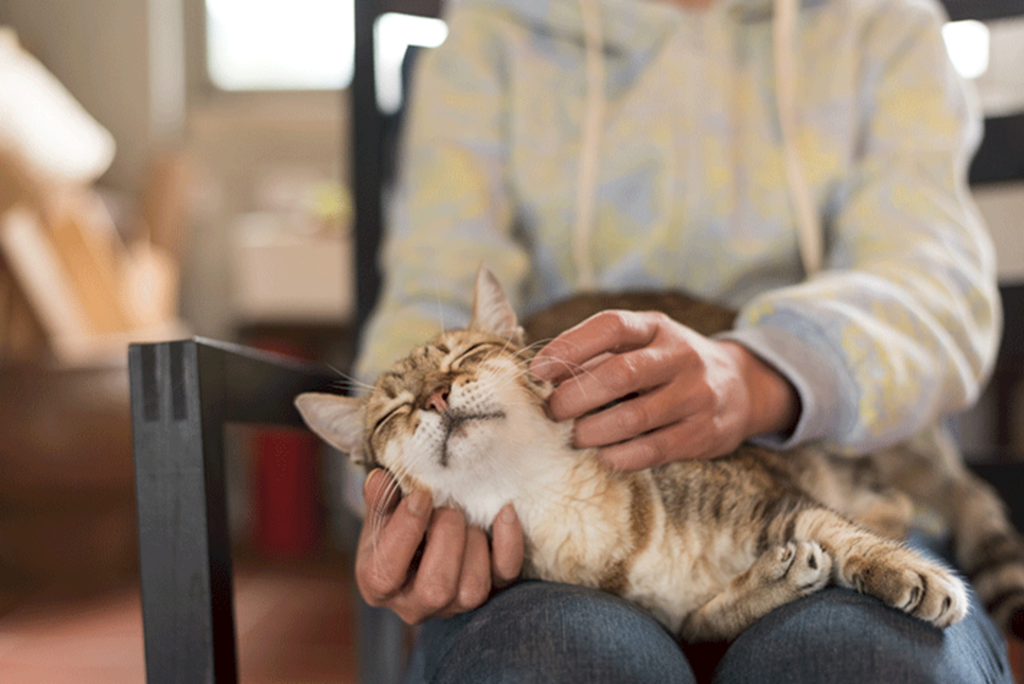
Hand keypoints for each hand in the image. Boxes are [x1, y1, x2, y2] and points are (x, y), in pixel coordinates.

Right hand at [355, 469, 522, 624]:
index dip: (405, 532)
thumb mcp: (383, 514)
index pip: (385, 573)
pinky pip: (505, 574)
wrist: (426, 538)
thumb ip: (380, 499)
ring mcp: (455, 603)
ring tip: (466, 517)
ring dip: (474, 543)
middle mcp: (415, 604)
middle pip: (435, 589)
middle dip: (446, 538)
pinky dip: (508, 542)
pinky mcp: (489, 592)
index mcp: (378, 584)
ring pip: (472, 589)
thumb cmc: (398, 528)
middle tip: (448, 509)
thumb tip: (379, 480)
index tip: (420, 497)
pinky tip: (504, 513)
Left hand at [529, 310, 798, 470]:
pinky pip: (654, 449)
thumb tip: (543, 376)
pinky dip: (621, 456)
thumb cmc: (669, 364)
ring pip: (635, 417)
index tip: (537, 370)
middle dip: (575, 397)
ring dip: (593, 431)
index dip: (569, 347)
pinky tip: (603, 456)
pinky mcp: (703, 433)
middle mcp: (681, 356)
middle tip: (552, 412)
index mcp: (656, 327)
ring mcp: (696, 395)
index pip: (610, 326)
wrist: (742, 386)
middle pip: (620, 375)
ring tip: (572, 436)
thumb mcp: (643, 343)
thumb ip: (600, 353)